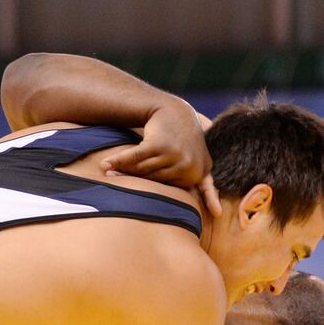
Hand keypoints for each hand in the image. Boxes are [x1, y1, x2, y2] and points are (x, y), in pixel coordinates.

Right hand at [101, 100, 221, 216]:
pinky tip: (104, 165)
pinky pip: (134, 158)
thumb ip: (203, 184)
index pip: (170, 187)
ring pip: (144, 169)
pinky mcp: (159, 145)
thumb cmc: (184, 139)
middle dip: (135, 176)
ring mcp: (175, 155)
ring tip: (109, 171)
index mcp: (199, 173)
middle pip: (155, 180)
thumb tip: (218, 214)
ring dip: (123, 169)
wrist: (175, 110)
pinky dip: (119, 160)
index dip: (153, 186)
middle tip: (116, 175)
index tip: (149, 197)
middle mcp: (189, 165)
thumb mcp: (199, 160)